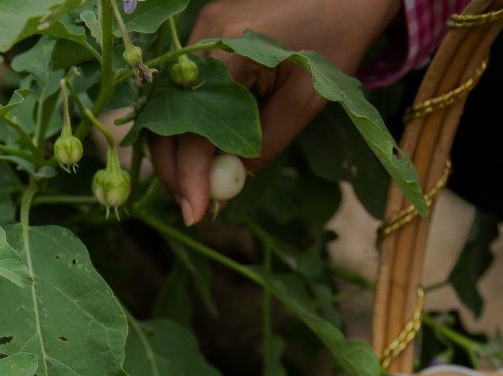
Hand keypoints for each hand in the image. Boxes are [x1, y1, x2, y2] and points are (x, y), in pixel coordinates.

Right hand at [150, 0, 401, 224]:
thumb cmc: (335, 40)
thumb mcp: (305, 102)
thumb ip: (264, 145)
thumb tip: (228, 186)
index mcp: (227, 51)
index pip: (193, 129)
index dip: (190, 178)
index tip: (195, 215)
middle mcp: (199, 38)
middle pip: (167, 119)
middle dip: (176, 169)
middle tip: (194, 208)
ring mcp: (197, 34)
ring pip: (170, 106)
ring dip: (179, 150)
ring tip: (199, 187)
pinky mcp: (203, 37)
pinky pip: (185, 90)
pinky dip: (190, 124)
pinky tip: (205, 153)